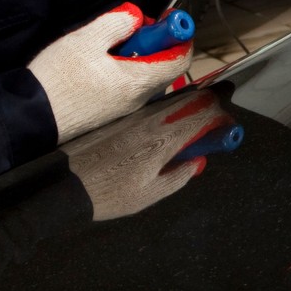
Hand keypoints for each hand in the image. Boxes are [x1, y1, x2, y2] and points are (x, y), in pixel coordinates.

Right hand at [27, 3, 193, 142]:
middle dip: (154, 44)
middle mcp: (137, 100)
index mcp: (137, 82)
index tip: (168, 22)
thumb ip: (116, 24)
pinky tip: (99, 65)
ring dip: (137, 57)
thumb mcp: (85, 41)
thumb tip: (136, 17)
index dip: (179, 37)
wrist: (29, 118)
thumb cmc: (56, 81)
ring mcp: (125, 110)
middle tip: (131, 30)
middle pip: (163, 67)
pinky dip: (124, 71)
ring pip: (145, 77)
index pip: (179, 60)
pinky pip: (130, 88)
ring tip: (108, 47)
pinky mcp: (111, 113)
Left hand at [63, 92, 225, 220]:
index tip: (228, 121)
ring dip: (190, 99)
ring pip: (170, 99)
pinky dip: (168, 106)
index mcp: (163, 139)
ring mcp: (133, 117)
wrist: (62, 185)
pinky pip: (152, 106)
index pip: (203, 112)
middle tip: (225, 95)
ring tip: (202, 104)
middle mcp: (150, 121)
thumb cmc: (107, 194)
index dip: (221, 113)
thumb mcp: (149, 194)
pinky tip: (168, 116)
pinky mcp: (119, 119)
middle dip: (210, 98)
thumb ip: (178, 176)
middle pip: (189, 98)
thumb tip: (196, 161)